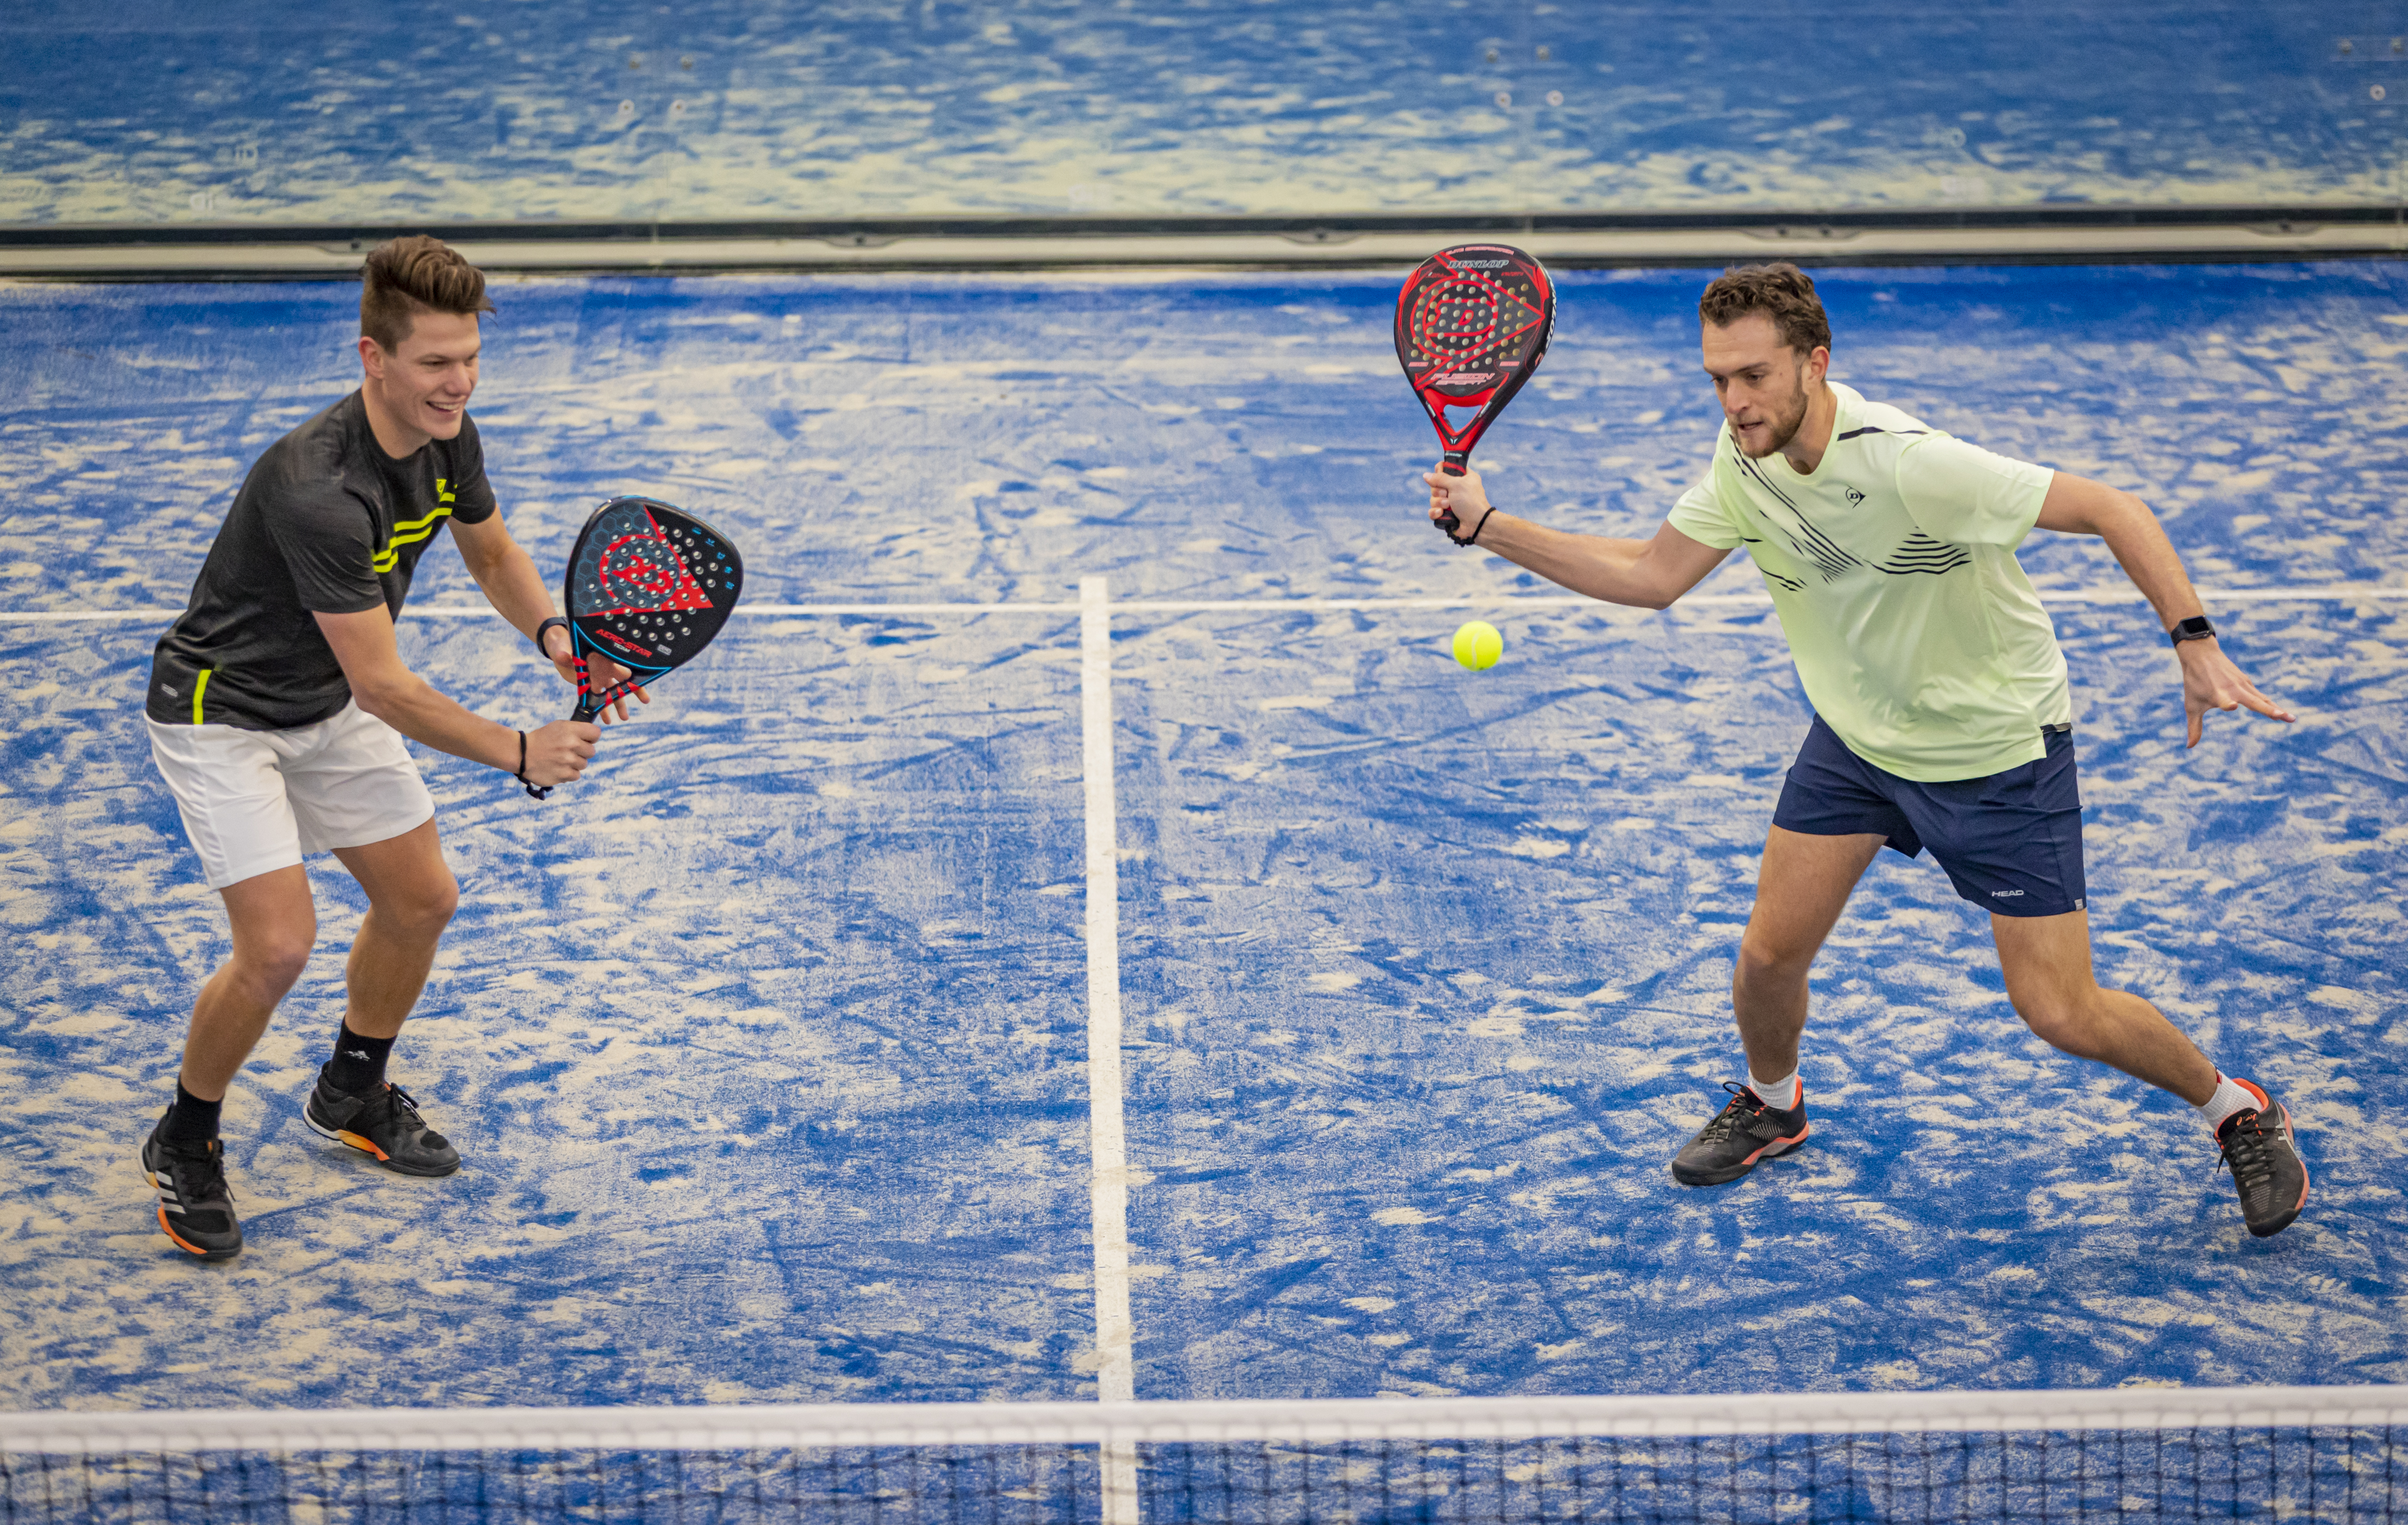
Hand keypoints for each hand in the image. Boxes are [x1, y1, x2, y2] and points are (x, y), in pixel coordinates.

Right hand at [521, 718, 600, 787]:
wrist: (521, 754)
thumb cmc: (542, 739)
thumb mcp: (558, 726)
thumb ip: (577, 730)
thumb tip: (594, 736)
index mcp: (570, 730)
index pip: (596, 733)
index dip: (591, 737)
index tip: (584, 740)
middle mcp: (571, 744)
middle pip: (591, 751)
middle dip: (582, 752)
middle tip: (568, 751)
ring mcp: (568, 761)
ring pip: (584, 764)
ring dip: (574, 763)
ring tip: (560, 759)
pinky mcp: (564, 775)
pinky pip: (576, 775)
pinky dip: (568, 773)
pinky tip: (558, 767)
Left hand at [541, 622, 649, 723]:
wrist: (558, 649)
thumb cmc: (562, 643)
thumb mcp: (562, 647)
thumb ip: (564, 652)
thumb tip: (563, 656)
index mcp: (600, 657)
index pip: (618, 665)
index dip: (629, 674)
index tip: (638, 684)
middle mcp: (603, 667)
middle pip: (622, 680)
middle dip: (633, 690)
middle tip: (645, 700)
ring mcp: (599, 677)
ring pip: (613, 692)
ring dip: (619, 705)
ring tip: (624, 718)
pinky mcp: (591, 685)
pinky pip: (600, 699)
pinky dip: (603, 709)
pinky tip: (607, 720)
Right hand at [1422, 463, 1491, 535]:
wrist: (1477, 524)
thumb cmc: (1470, 501)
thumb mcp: (1456, 484)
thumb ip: (1440, 478)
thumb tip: (1426, 475)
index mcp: (1464, 478)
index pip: (1447, 468)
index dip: (1441, 470)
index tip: (1440, 474)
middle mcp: (1457, 489)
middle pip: (1436, 485)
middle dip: (1438, 491)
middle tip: (1446, 494)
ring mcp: (1451, 503)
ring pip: (1433, 499)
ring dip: (1438, 502)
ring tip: (1448, 506)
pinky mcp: (1446, 515)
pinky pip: (1433, 511)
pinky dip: (1435, 512)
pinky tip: (1441, 513)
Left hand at [2177, 638, 2293, 746]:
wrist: (2201, 655)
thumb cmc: (2194, 682)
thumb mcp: (2192, 705)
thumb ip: (2194, 727)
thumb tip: (2189, 747)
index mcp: (2217, 694)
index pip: (2223, 700)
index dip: (2227, 704)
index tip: (2232, 706)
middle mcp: (2232, 689)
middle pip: (2254, 701)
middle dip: (2269, 710)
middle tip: (2286, 718)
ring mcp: (2242, 684)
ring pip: (2262, 699)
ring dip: (2276, 708)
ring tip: (2290, 718)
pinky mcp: (2247, 682)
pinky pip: (2260, 695)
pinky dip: (2270, 704)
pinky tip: (2279, 713)